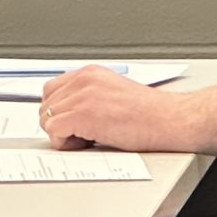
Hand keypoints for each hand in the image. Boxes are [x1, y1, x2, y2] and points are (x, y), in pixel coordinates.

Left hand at [40, 67, 191, 152]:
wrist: (170, 120)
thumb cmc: (150, 114)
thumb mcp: (113, 94)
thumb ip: (88, 97)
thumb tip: (67, 114)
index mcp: (90, 73)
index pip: (52, 90)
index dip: (60, 111)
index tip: (75, 123)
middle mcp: (84, 80)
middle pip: (45, 105)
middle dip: (59, 123)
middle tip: (84, 133)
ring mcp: (82, 96)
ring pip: (46, 118)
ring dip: (63, 134)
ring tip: (90, 138)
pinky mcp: (83, 114)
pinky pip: (53, 131)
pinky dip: (65, 143)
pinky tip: (88, 143)